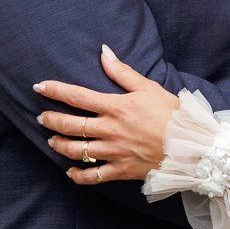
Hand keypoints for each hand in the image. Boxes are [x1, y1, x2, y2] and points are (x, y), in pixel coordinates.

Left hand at [34, 46, 181, 185]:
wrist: (191, 146)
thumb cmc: (171, 113)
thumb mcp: (148, 87)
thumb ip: (122, 71)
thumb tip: (103, 51)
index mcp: (115, 107)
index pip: (76, 96)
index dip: (54, 90)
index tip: (38, 87)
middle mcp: (109, 130)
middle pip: (69, 125)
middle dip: (50, 120)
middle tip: (42, 117)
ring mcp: (113, 152)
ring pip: (75, 151)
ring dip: (59, 145)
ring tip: (52, 140)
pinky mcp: (120, 170)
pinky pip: (92, 177)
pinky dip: (78, 175)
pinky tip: (71, 171)